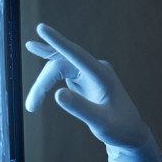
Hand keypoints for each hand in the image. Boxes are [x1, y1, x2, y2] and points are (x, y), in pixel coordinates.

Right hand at [25, 23, 161, 161]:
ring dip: (43, 85)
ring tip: (32, 106)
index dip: (57, 41)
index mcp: (102, 76)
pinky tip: (37, 68)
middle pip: (60, 65)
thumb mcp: (100, 123)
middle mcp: (96, 69)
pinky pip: (61, 72)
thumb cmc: (119, 129)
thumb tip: (57, 94)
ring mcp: (90, 72)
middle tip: (31, 106)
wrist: (130, 133)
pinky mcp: (84, 78)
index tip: (41, 27)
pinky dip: (48, 81)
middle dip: (43, 83)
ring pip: (58, 69)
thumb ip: (81, 108)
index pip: (76, 54)